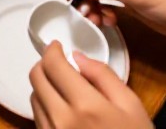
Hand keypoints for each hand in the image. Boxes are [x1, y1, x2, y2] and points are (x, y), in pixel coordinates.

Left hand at [29, 44, 150, 128]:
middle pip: (36, 78)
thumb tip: (77, 56)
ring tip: (65, 87)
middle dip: (45, 65)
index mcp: (85, 105)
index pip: (53, 65)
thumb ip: (104, 76)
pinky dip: (45, 105)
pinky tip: (63, 107)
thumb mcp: (131, 106)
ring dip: (44, 85)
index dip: (52, 50)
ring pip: (34, 97)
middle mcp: (61, 119)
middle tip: (58, 62)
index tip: (57, 46)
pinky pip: (37, 117)